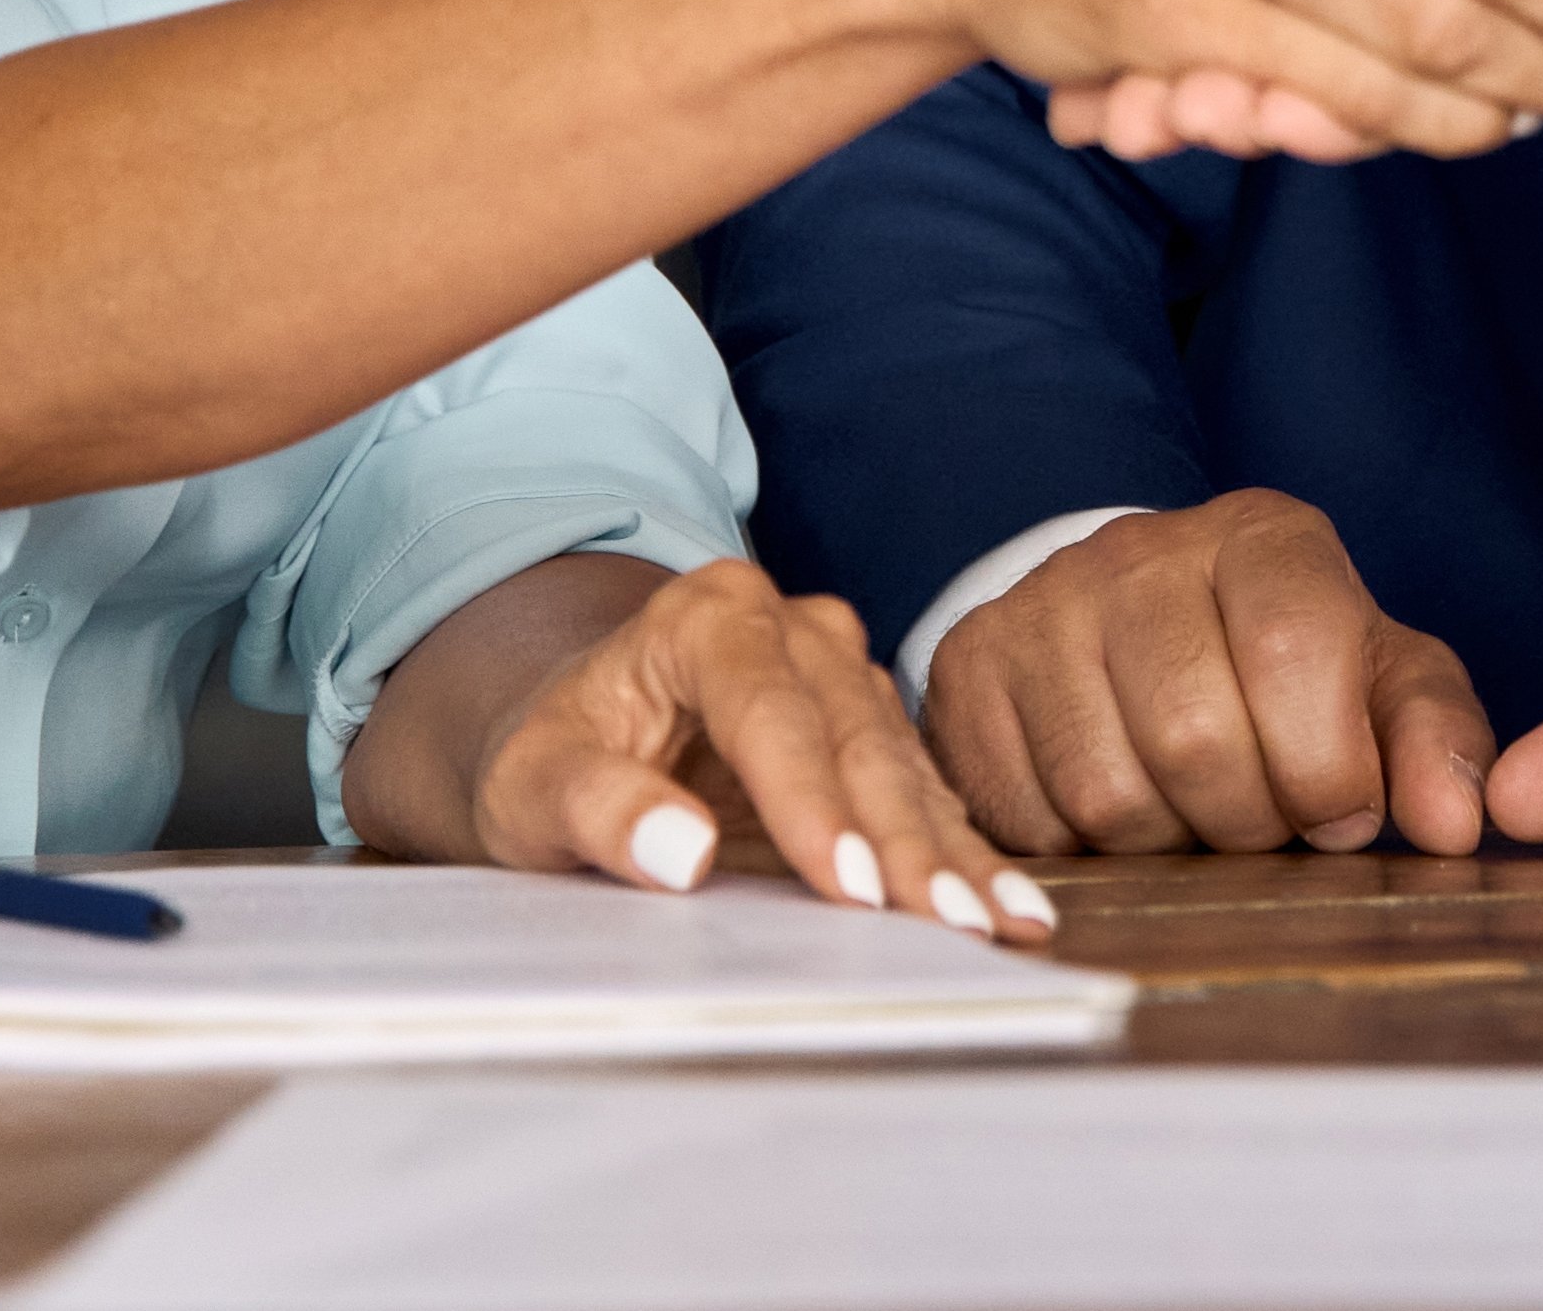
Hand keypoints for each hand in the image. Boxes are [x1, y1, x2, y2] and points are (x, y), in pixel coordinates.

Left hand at [344, 551, 1055, 940]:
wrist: (576, 735)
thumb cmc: (551, 759)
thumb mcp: (534, 785)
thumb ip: (597, 808)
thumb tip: (682, 853)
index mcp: (705, 616)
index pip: (767, 709)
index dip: (810, 800)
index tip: (849, 886)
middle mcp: (789, 627)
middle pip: (853, 735)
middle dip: (902, 839)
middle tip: (948, 925)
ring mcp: (839, 669)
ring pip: (901, 762)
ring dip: (951, 851)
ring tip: (1001, 924)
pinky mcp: (868, 723)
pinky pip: (922, 788)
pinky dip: (963, 851)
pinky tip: (1007, 905)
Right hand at [923, 490, 1493, 858]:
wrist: (1143, 632)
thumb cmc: (1283, 674)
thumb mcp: (1379, 686)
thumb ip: (1436, 740)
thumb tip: (1458, 822)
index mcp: (1261, 537)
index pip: (1294, 650)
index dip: (1329, 768)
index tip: (1341, 809)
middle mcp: (1139, 550)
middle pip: (1195, 737)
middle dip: (1247, 821)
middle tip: (1259, 821)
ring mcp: (1044, 602)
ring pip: (1108, 792)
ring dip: (1166, 844)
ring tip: (1191, 815)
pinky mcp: (971, 669)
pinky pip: (1028, 814)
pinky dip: (1084, 851)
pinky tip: (1119, 811)